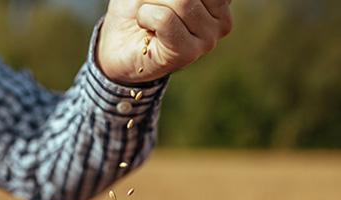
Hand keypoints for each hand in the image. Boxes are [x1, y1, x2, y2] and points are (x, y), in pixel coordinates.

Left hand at [97, 0, 232, 83]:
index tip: (162, 0)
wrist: (118, 43)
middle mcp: (222, 20)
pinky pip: (165, 19)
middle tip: (152, 5)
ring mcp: (208, 40)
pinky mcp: (187, 54)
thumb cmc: (139, 7)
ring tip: (149, 15)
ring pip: (183, 1)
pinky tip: (144, 25)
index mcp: (220, 1)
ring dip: (152, 2)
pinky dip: (145, 16)